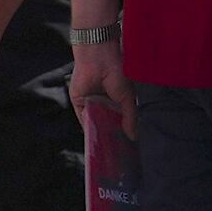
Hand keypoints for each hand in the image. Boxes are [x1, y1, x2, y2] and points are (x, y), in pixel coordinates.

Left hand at [75, 26, 134, 141]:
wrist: (98, 57)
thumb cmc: (117, 70)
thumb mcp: (127, 97)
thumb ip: (130, 117)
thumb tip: (133, 136)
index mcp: (117, 98)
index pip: (119, 119)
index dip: (122, 132)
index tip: (126, 146)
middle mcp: (104, 101)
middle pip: (106, 123)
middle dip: (110, 135)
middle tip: (116, 153)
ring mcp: (91, 102)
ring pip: (94, 123)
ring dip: (98, 133)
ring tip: (106, 150)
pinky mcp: (78, 102)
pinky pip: (82, 119)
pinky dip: (87, 128)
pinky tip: (94, 140)